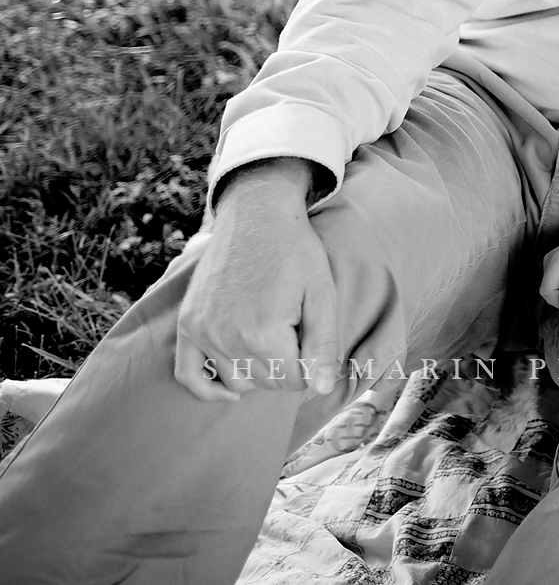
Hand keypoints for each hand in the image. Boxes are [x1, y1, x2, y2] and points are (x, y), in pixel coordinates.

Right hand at [173, 158, 339, 401]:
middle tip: (296, 333)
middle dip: (287, 367)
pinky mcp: (187, 324)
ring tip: (272, 341)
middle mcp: (226, 339)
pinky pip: (187, 373)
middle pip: (265, 381)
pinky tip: (231, 391)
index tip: (315, 342)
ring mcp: (202, 332)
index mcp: (264, 334)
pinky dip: (207, 388)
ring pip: (235, 380)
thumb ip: (323, 345)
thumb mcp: (322, 294)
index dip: (311, 366)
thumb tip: (321, 389)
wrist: (256, 215)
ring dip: (257, 371)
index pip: (293, 381)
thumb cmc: (295, 252)